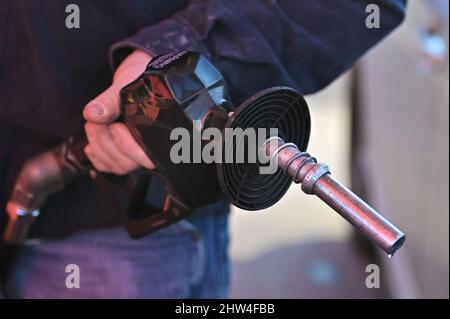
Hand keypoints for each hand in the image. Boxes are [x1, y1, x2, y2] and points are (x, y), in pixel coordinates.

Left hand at [83, 50, 154, 173]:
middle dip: (105, 142)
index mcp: (161, 135)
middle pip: (127, 164)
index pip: (146, 159)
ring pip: (117, 166)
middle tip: (96, 121)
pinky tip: (92, 143)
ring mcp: (138, 155)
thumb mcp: (127, 85)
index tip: (116, 125)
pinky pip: (109, 166)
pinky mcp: (123, 156)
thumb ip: (110, 100)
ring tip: (93, 125)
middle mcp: (152, 149)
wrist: (139, 78)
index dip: (126, 146)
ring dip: (98, 147)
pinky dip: (96, 156)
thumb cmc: (141, 81)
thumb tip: (92, 114)